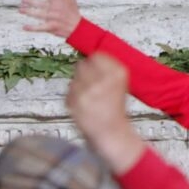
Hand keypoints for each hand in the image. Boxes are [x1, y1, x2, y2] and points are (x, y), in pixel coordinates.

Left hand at [20, 0, 81, 39]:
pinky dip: (32, 28)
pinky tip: (24, 26)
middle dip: (31, 1)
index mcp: (59, 0)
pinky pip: (40, 28)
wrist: (77, 26)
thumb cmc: (72, 10)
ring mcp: (52, 18)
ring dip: (29, 12)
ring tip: (21, 10)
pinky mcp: (51, 27)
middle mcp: (55, 9)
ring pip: (38, 14)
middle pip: (41, 4)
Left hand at [67, 54, 145, 174]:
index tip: (94, 67)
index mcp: (118, 73)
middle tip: (90, 84)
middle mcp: (103, 79)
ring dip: (78, 85)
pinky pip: (69, 91)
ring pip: (74, 77)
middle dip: (84, 73)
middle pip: (83, 64)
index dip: (94, 62)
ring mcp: (88, 90)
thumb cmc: (115, 108)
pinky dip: (73, 97)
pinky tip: (83, 105)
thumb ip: (107, 68)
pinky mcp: (75, 102)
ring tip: (88, 97)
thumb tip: (90, 56)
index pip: (97, 55)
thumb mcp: (120, 83)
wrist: (111, 133)